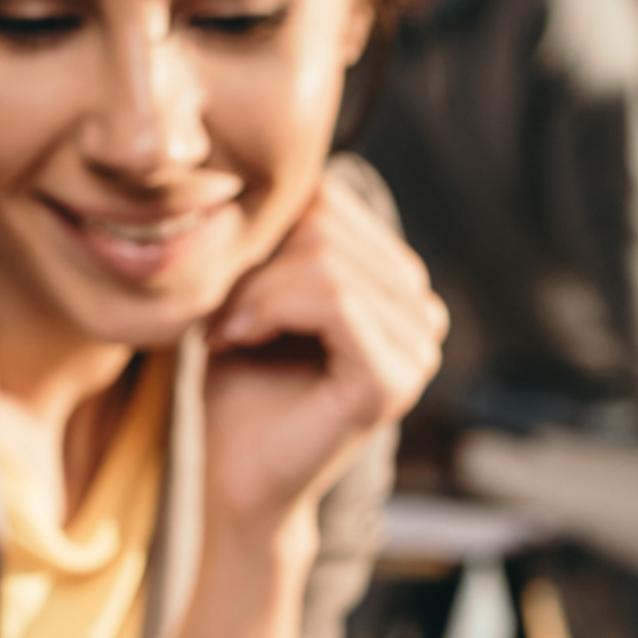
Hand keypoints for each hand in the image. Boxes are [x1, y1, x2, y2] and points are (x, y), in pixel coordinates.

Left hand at [204, 172, 446, 543]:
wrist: (236, 479)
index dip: (266, 227)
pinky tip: (238, 339)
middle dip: (259, 260)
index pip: (333, 199)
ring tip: (225, 329)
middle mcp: (420, 309)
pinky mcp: (395, 379)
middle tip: (216, 310)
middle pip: (331, 223)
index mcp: (396, 281)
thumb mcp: (259, 288)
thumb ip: (286, 231)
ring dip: (256, 288)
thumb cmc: (240, 386)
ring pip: (328, 258)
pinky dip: (270, 309)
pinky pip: (334, 298)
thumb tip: (290, 158)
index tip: (223, 285)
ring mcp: (417, 347)